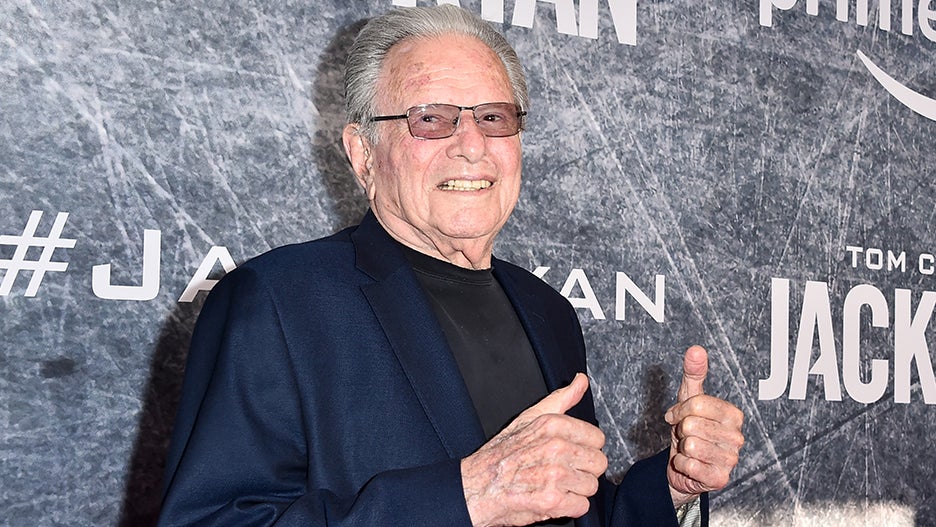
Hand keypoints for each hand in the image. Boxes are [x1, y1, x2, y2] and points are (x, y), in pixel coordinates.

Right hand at [461, 373, 607, 526]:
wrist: (476, 487)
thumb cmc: (500, 455)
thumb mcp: (528, 418)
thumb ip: (560, 400)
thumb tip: (580, 381)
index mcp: (553, 425)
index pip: (597, 439)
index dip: (583, 449)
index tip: (568, 454)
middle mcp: (557, 447)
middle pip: (598, 463)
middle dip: (582, 471)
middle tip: (560, 472)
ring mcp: (555, 474)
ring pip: (591, 486)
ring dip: (574, 490)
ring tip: (552, 485)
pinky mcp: (552, 500)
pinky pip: (581, 507)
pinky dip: (567, 508)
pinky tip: (550, 499)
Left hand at [665, 346, 743, 505]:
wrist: (683, 465)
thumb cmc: (689, 429)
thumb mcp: (688, 399)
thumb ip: (693, 373)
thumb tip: (696, 349)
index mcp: (733, 414)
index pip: (696, 404)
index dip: (679, 410)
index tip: (679, 416)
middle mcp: (737, 437)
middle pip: (690, 425)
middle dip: (680, 430)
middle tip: (686, 436)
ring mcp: (731, 460)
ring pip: (689, 445)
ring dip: (682, 449)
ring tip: (690, 450)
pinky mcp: (720, 479)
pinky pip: (688, 465)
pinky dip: (682, 465)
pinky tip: (690, 465)